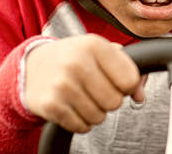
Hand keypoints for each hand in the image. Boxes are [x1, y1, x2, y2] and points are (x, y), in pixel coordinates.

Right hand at [24, 34, 142, 132]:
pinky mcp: (50, 104)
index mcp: (94, 44)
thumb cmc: (73, 58)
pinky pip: (81, 126)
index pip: (130, 79)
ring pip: (99, 117)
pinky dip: (81, 122)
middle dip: (110, 100)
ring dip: (95, 112)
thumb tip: (140, 95)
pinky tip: (73, 106)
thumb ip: (127, 69)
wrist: (31, 66)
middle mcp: (77, 62)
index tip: (117, 82)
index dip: (127, 85)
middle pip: (115, 101)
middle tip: (97, 90)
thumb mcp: (100, 53)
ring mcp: (62, 84)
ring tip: (83, 97)